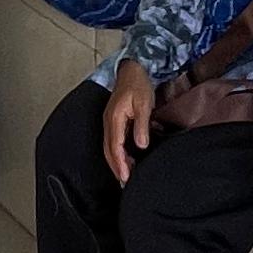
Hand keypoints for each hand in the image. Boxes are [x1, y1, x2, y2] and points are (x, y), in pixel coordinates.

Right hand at [102, 56, 156, 182]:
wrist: (132, 69)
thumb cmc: (138, 84)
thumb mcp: (144, 104)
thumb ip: (141, 126)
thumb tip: (141, 145)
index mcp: (114, 119)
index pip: (115, 146)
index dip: (120, 163)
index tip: (125, 177)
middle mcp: (109, 122)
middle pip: (109, 150)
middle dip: (116, 167)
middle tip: (125, 182)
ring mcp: (110, 121)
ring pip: (109, 147)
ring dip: (116, 161)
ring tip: (125, 175)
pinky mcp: (114, 120)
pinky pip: (113, 140)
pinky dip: (117, 153)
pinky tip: (125, 159)